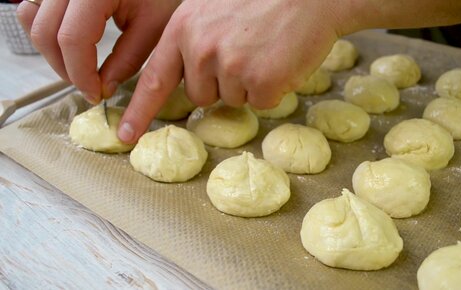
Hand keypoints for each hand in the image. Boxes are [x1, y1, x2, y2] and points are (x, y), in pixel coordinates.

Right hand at [17, 0, 179, 102]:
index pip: (72, 39)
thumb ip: (128, 60)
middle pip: (46, 33)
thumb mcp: (153, 27)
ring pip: (32, 20)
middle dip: (66, 69)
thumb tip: (103, 88)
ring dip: (52, 52)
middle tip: (89, 86)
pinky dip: (46, 33)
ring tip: (80, 68)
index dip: (81, 74)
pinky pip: (32, 9)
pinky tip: (71, 46)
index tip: (95, 95)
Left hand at [119, 0, 346, 142]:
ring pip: (230, 100)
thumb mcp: (215, 8)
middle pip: (199, 95)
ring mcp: (230, 66)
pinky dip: (272, 88)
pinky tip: (280, 61)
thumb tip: (190, 76)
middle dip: (219, 84)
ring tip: (265, 51)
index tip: (126, 134)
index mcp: (185, 28)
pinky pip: (260, 102)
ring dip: (247, 84)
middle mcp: (201, 48)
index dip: (139, 110)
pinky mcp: (260, 81)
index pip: (154, 78)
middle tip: (245, 52)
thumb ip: (194, 39)